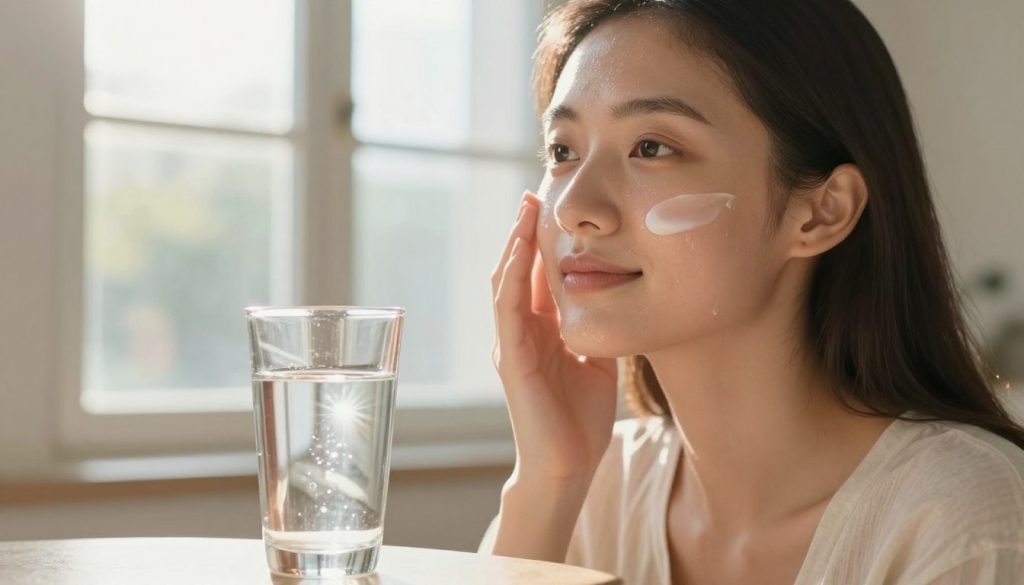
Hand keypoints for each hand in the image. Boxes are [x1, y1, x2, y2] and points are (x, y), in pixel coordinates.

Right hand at [491, 191, 619, 481]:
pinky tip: (519, 252)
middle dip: (524, 232)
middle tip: (534, 194)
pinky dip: (512, 277)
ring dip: (514, 245)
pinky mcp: (512, 359)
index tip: (552, 206)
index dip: (542, 241)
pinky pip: (507, 309)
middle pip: (516, 270)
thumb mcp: (596, 360)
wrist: (568, 466)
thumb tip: (621, 296)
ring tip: (525, 211)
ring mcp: (512, 344)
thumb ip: (597, 328)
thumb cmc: (581, 419)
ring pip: (506, 282)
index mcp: (541, 331)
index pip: (536, 276)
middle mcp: (522, 332)